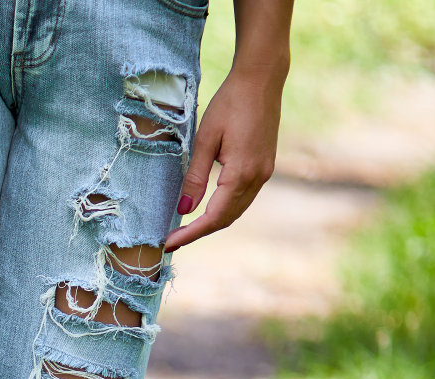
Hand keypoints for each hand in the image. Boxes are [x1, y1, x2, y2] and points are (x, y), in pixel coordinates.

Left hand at [165, 70, 282, 250]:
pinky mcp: (265, 166)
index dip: (191, 233)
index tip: (169, 243)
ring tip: (186, 229)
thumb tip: (184, 209)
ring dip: (212, 223)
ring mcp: (265, 172)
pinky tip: (208, 209)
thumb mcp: (205, 140)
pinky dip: (225, 209)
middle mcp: (258, 177)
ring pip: (237, 210)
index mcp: (241, 173)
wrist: (261, 80)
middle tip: (172, 240)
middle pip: (226, 219)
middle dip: (199, 232)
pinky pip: (244, 197)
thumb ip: (195, 177)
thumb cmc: (229, 104)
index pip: (213, 216)